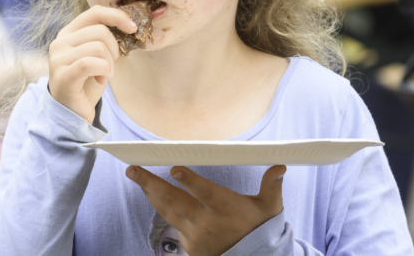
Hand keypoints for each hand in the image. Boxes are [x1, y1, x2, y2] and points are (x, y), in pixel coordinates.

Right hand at [47, 6, 136, 123]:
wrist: (73, 111)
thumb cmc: (88, 80)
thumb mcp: (97, 54)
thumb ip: (104, 38)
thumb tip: (129, 24)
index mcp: (69, 32)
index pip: (95, 12)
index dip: (117, 16)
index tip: (133, 28)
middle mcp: (60, 42)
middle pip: (100, 31)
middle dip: (114, 48)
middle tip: (111, 65)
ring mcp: (58, 58)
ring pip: (98, 47)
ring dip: (109, 63)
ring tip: (104, 75)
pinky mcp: (63, 76)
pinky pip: (90, 63)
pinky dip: (103, 70)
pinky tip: (102, 80)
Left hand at [126, 165, 285, 255]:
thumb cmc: (260, 230)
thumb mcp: (270, 208)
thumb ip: (272, 186)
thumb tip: (280, 166)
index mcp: (223, 207)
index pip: (203, 191)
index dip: (189, 180)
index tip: (174, 169)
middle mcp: (205, 221)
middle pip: (173, 200)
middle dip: (151, 184)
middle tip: (133, 170)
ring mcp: (194, 235)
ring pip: (167, 211)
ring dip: (150, 194)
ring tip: (137, 178)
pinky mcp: (190, 247)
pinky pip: (173, 226)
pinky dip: (163, 210)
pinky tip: (153, 197)